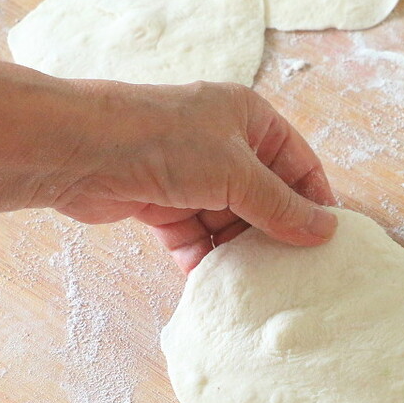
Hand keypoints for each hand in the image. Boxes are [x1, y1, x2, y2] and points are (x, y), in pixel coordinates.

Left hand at [0, 56, 335, 271]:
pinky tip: (216, 284)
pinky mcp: (161, 203)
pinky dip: (205, 259)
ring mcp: (190, 174)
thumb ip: (282, 207)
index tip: (327, 240)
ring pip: (230, 221)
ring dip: (240, 251)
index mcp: (247, 118)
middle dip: (276, 232)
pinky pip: (195, 237)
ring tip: (259, 284)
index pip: (297, 163)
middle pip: (264, 196)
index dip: (313, 200)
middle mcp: (221, 142)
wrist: (76, 151)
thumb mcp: (237, 174)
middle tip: (297, 271)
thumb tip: (326, 232)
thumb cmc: (164, 142)